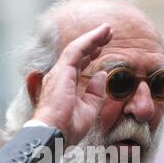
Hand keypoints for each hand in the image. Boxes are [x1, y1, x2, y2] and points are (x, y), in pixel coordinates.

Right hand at [31, 23, 111, 146]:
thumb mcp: (89, 109)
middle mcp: (60, 76)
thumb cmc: (68, 127)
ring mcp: (60, 72)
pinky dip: (89, 40)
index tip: (102, 48)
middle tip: (108, 33)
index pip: (78, 64)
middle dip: (93, 42)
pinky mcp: (62, 70)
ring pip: (78, 48)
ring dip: (93, 37)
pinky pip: (77, 49)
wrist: (55, 133)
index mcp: (65, 86)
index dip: (90, 54)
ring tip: (107, 29)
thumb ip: (95, 92)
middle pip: (78, 54)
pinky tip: (100, 33)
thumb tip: (102, 75)